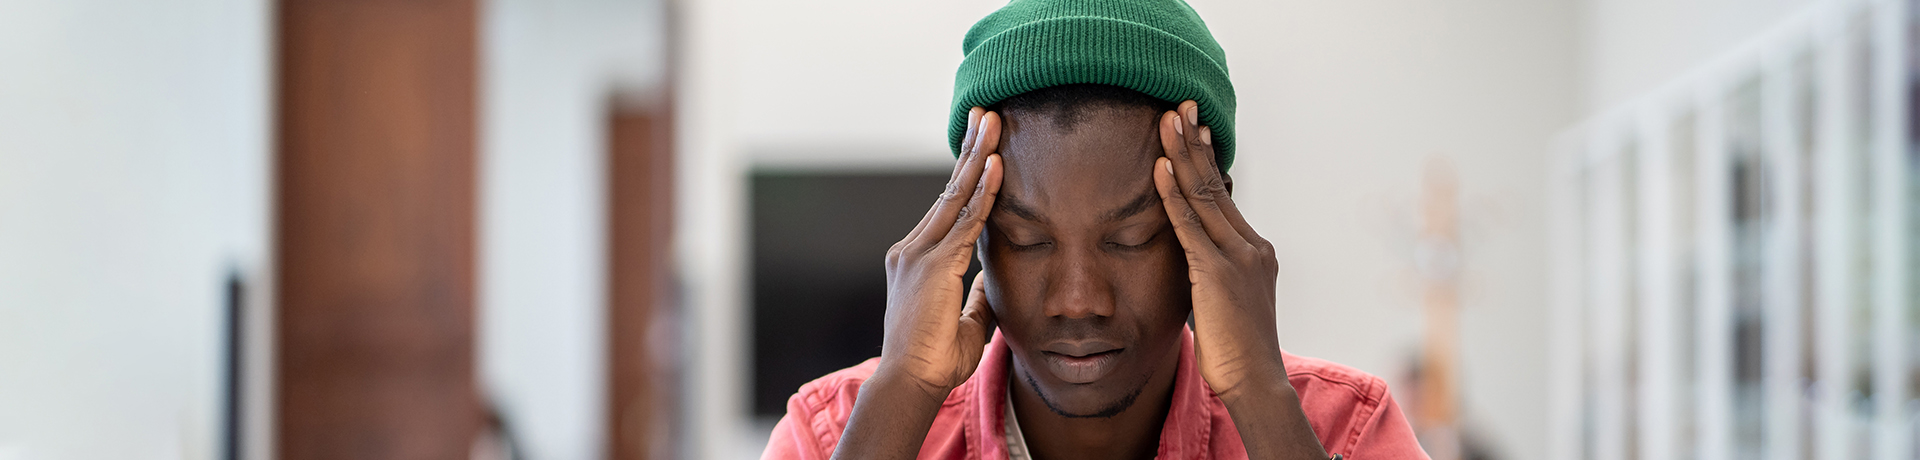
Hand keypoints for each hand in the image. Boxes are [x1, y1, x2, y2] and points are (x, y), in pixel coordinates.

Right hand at [876, 107, 1002, 396]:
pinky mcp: (934, 265)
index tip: (984, 147)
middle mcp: (913, 249)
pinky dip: (983, 192)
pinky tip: (997, 165)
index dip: (968, 176)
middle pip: (949, 189)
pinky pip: (965, 220)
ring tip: (993, 122)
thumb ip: (977, 295)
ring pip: (955, 195)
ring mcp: (920, 254)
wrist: (911, 383)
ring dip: (977, 156)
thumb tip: (992, 278)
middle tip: (986, 114)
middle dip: (970, 150)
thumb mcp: (966, 321)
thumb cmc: (934, 361)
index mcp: (918, 260)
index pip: (948, 208)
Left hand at [1153, 101, 1283, 397]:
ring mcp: (1237, 258)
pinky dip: (1173, 196)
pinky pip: (1190, 226)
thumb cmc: (1236, 352)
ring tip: (1167, 120)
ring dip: (1182, 155)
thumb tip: (1191, 262)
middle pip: (1215, 184)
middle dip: (1195, 143)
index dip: (1206, 160)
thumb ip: (1211, 274)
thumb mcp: (1224, 302)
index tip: (1193, 128)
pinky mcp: (1218, 274)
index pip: (1223, 196)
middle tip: (1180, 106)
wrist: (1255, 382)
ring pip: (1204, 196)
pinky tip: (1161, 169)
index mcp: (1254, 252)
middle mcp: (1251, 247)